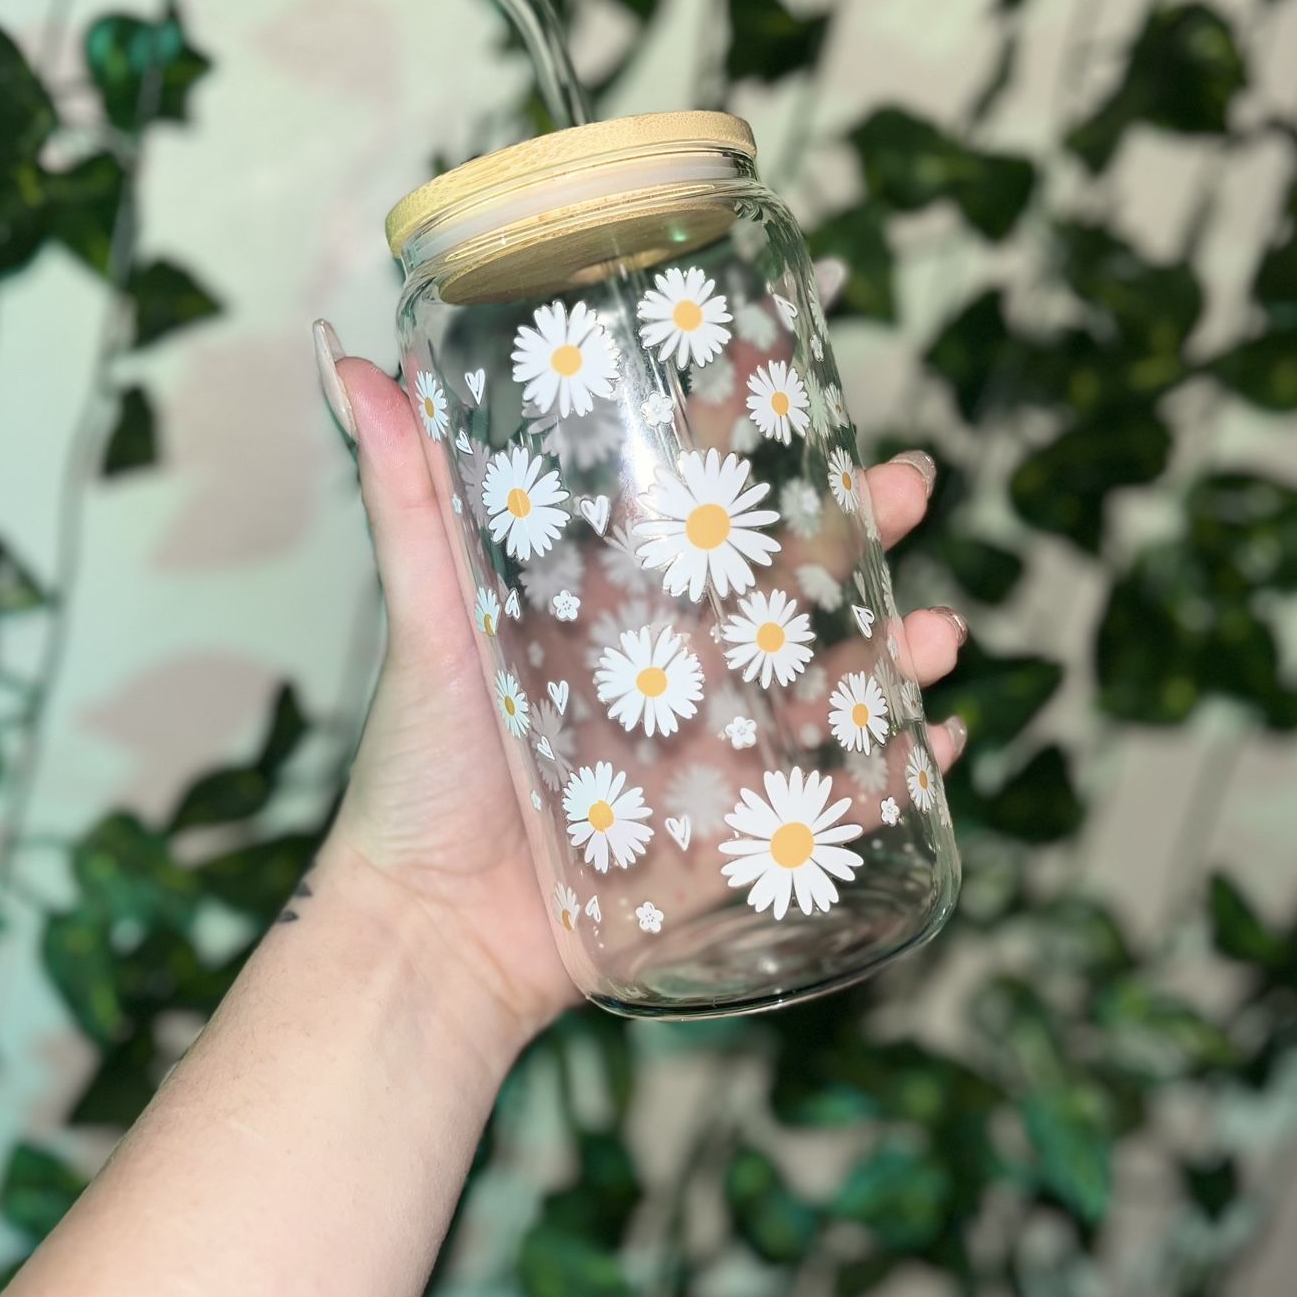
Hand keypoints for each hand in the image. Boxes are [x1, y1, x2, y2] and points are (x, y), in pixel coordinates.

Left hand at [312, 319, 967, 1044]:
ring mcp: (719, 750)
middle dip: (864, 529)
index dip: (761, 446)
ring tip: (938, 635)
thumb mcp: (425, 626)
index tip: (807, 382)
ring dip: (901, 649)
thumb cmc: (419, 776)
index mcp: (615, 606)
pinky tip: (940, 741)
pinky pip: (843, 799)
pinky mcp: (740, 835)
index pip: (702, 507)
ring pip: (836, 681)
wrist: (433, 935)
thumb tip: (356, 362)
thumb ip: (406, 505)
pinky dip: (905, 772)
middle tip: (907, 486)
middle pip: (792, 582)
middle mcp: (680, 666)